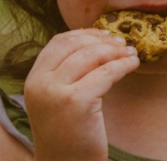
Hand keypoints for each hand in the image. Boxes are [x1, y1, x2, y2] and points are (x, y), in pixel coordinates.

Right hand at [24, 28, 139, 160]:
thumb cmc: (66, 134)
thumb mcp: (54, 98)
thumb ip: (63, 72)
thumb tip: (94, 42)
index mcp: (34, 78)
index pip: (58, 42)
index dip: (83, 34)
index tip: (102, 33)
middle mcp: (41, 83)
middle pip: (76, 46)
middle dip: (102, 40)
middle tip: (121, 42)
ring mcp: (57, 92)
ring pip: (91, 56)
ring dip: (115, 51)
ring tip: (130, 52)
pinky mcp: (77, 103)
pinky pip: (105, 74)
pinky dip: (123, 65)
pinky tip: (132, 64)